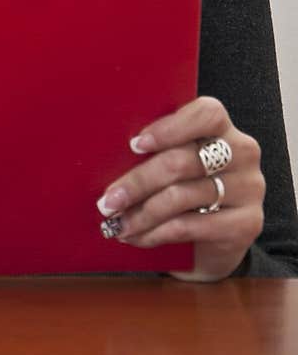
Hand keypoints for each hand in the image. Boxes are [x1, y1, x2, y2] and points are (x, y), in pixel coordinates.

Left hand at [95, 96, 264, 281]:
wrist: (213, 241)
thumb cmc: (184, 190)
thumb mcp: (174, 164)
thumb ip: (156, 151)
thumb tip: (106, 155)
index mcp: (222, 127)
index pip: (207, 113)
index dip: (170, 128)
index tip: (134, 145)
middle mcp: (242, 153)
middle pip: (183, 161)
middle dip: (138, 182)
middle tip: (108, 200)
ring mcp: (249, 188)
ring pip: (182, 196)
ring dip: (142, 213)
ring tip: (116, 222)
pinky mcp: (247, 223)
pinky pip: (191, 226)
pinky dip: (156, 233)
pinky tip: (137, 237)